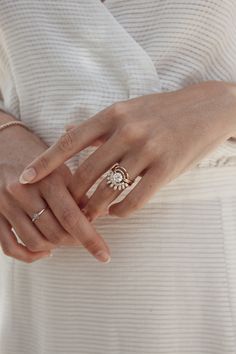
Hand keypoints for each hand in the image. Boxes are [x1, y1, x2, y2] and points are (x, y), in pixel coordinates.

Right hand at [0, 118, 109, 262]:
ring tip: (64, 239)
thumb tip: (98, 218)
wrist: (4, 144)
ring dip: (54, 247)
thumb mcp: (62, 168)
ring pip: (35, 242)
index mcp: (47, 178)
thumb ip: (79, 194)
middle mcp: (24, 192)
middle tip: (82, 238)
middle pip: (54, 233)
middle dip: (74, 241)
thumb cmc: (39, 157)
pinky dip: (29, 255)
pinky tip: (43, 250)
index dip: (90, 239)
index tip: (104, 255)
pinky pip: (10, 246)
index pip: (71, 217)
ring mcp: (5, 204)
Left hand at [19, 81, 235, 220]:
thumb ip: (97, 125)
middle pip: (87, 172)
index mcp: (113, 114)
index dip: (45, 161)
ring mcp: (148, 149)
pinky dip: (121, 211)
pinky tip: (117, 211)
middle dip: (72, 196)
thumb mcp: (128, 109)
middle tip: (66, 209)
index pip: (70, 141)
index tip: (26, 178)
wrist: (206, 108)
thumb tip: (67, 131)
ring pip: (109, 189)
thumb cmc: (162, 111)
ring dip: (94, 208)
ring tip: (88, 216)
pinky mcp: (167, 168)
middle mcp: (128, 130)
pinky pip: (135, 199)